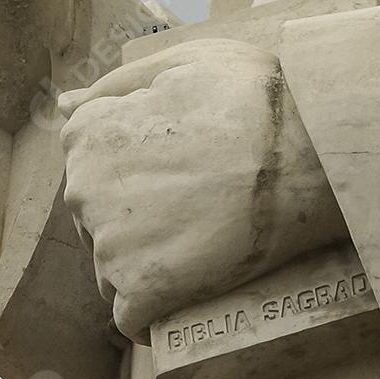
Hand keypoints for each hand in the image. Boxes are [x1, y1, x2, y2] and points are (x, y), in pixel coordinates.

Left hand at [60, 38, 344, 340]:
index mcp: (88, 134)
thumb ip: (117, 85)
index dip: (138, 163)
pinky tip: (191, 290)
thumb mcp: (185, 63)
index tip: (182, 164)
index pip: (89, 162)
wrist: (314, 153)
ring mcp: (111, 246)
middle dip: (136, 213)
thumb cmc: (255, 98)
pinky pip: (131, 315)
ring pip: (113, 267)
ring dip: (147, 262)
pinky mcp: (143, 293)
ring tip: (203, 241)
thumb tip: (66, 104)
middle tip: (200, 201)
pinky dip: (155, 308)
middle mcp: (84, 191)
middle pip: (98, 215)